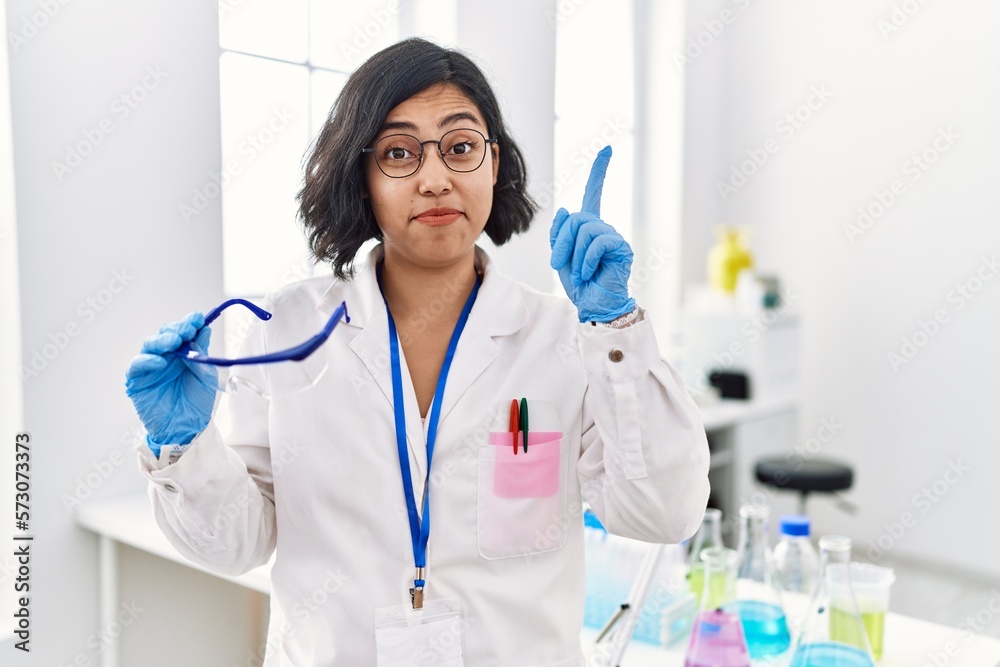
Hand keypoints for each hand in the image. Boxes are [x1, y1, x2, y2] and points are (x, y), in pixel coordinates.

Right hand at [124, 312, 218, 455]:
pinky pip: (137, 366)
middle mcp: (165, 357)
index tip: (197, 318)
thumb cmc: (197, 401)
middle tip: (186, 328)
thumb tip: (204, 329)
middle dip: (176, 329)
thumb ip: (202, 353)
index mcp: (182, 353)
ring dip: (161, 341)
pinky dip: (147, 361)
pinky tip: (159, 361)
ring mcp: (150, 368)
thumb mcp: (205, 375)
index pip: (182, 332)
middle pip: (165, 335)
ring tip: (174, 341)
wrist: (187, 427)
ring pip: (149, 346)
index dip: (188, 323)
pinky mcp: (137, 381)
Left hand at [550, 146, 635, 322]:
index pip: (593, 193)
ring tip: (579, 273)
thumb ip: (561, 233)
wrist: (594, 305)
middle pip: (576, 217)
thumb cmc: (580, 283)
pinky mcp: (621, 248)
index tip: (608, 149)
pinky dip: (586, 261)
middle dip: (563, 242)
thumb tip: (566, 209)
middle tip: (562, 265)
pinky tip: (588, 274)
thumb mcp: (561, 256)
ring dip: (574, 254)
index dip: (599, 171)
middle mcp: (603, 227)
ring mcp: (614, 237)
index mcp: (589, 226)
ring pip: (584, 229)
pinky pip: (596, 243)